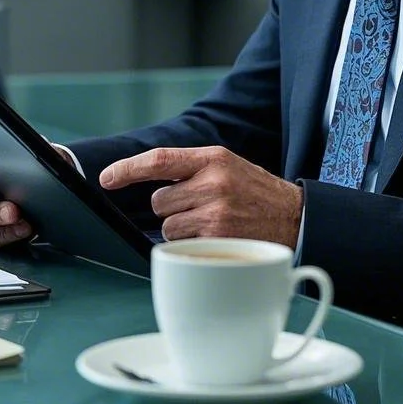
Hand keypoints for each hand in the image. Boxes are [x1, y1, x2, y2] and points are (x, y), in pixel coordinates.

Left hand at [99, 146, 302, 247]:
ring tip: (213, 223)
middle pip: (160, 200)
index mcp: (213, 158)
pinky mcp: (218, 239)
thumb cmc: (256, 193)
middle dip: (173, 208)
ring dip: (183, 228)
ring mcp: (215, 212)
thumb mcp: (228, 166)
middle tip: (200, 208)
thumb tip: (151, 182)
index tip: (106, 178)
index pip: (160, 159)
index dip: (128, 168)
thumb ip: (193, 169)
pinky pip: (183, 245)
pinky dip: (194, 245)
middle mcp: (212, 182)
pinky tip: (217, 238)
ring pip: (169, 225)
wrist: (296, 217)